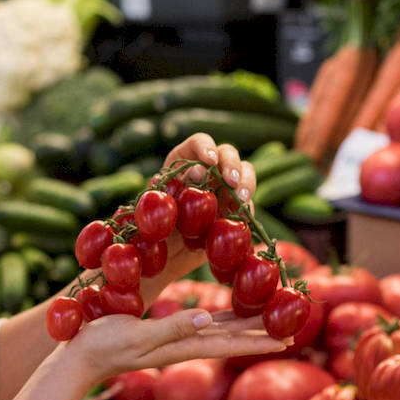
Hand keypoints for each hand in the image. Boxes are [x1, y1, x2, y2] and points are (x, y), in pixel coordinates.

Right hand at [59, 307, 286, 384]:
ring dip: (242, 327)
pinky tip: (219, 316)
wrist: (77, 358)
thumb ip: (169, 328)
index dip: (257, 341)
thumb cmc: (101, 344)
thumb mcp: (135, 335)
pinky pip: (196, 325)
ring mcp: (169, 340)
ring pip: (215, 332)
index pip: (228, 344)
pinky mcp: (158, 333)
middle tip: (289, 331)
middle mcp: (180, 344)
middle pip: (228, 339)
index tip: (286, 339)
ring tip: (266, 322)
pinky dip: (216, 320)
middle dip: (258, 334)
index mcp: (179, 345)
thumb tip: (205, 320)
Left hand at [134, 133, 258, 296]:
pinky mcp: (234, 209)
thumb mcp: (158, 207)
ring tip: (241, 200)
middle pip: (227, 154)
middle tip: (231, 182)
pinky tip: (242, 219)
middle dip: (232, 165)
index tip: (209, 161)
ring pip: (245, 174)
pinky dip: (246, 210)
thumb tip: (199, 171)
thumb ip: (177, 188)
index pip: (198, 142)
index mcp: (183, 161)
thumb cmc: (153, 225)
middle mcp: (207, 170)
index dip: (205, 147)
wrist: (161, 257)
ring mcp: (223, 189)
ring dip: (246, 183)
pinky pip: (246, 205)